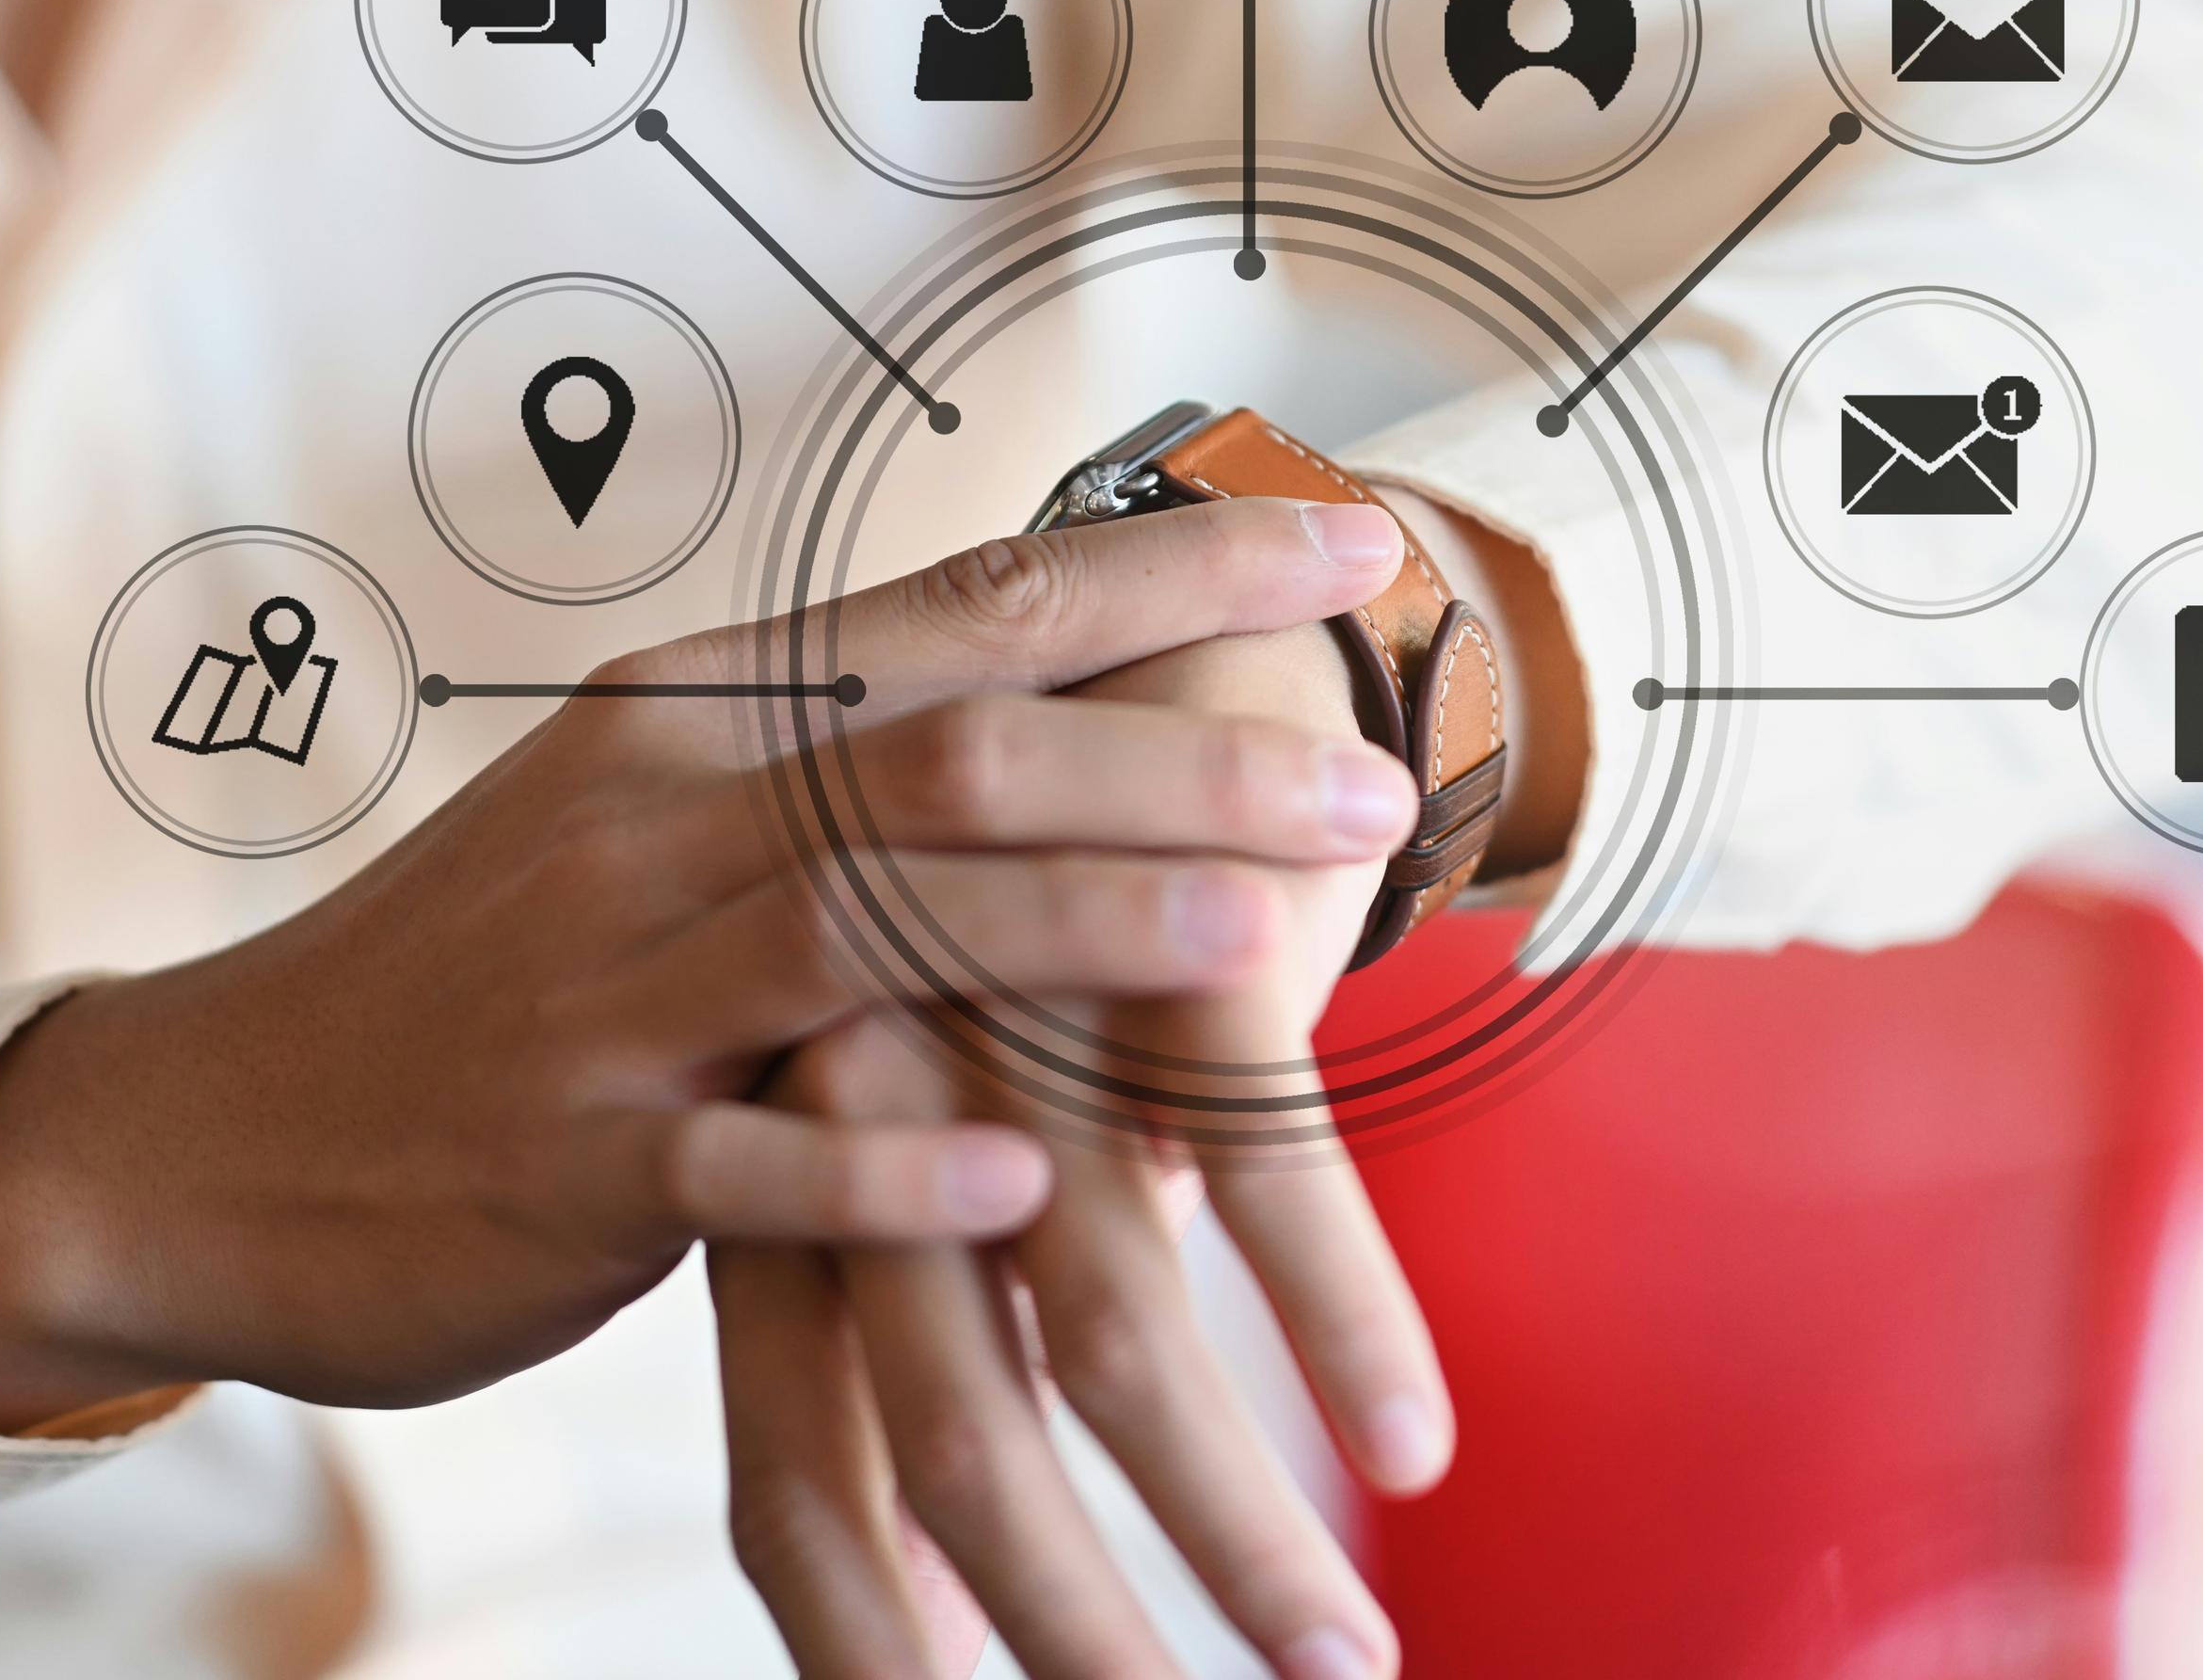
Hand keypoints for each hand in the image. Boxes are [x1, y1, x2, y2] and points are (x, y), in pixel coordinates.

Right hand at [0, 499, 1420, 1432]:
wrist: (200, 1133)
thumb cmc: (477, 980)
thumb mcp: (644, 828)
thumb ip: (839, 772)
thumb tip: (1070, 716)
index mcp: (699, 718)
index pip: (976, 607)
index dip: (1177, 573)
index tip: (1356, 548)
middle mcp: (662, 823)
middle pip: (958, 756)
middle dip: (1185, 763)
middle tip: (1376, 795)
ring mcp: (612, 995)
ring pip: (871, 928)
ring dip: (1080, 928)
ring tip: (1267, 946)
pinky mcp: (572, 1170)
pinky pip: (748, 1166)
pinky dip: (887, 1166)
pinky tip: (1021, 1178)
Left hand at [719, 618, 1443, 1679]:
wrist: (1145, 626)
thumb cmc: (1024, 905)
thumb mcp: (934, 1104)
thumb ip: (913, 1301)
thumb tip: (927, 1552)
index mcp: (799, 1153)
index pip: (793, 1447)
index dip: (855, 1629)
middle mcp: (890, 1100)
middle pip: (942, 1426)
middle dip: (1059, 1626)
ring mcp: (1024, 1019)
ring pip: (1122, 1330)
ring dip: (1239, 1526)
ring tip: (1334, 1675)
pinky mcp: (1174, 947)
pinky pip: (1271, 1171)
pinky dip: (1343, 1323)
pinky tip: (1409, 1447)